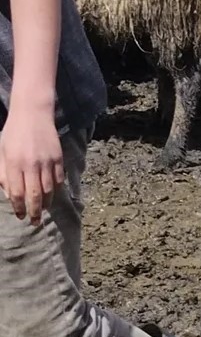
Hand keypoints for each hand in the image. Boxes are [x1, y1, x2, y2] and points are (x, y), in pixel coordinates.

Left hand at [0, 107, 64, 225]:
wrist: (33, 114)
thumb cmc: (12, 133)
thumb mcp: (1, 152)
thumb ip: (2, 174)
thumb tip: (9, 194)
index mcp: (14, 164)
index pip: (16, 193)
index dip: (19, 207)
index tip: (21, 216)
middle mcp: (31, 165)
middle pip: (35, 195)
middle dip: (34, 211)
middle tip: (34, 222)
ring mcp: (47, 161)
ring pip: (49, 189)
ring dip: (46, 203)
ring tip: (43, 211)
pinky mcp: (59, 158)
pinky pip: (58, 179)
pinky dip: (56, 189)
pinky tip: (52, 194)